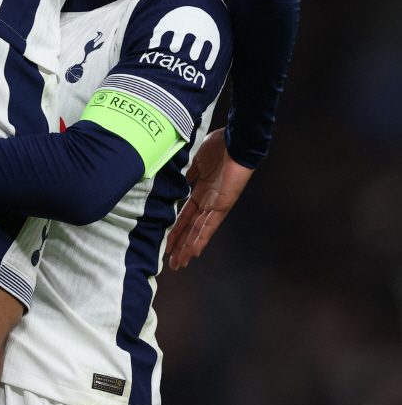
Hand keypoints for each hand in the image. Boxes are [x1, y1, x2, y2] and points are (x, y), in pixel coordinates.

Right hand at [165, 127, 253, 269]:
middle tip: (172, 263)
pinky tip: (194, 251)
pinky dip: (202, 238)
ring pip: (199, 231)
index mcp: (202, 191)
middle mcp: (208, 202)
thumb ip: (192, 172)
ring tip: (180, 263)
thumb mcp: (200, 159)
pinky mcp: (224, 205)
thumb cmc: (220, 146)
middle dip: (181, 245)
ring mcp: (216, 205)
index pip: (186, 215)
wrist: (236, 141)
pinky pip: (210, 225)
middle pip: (191, 228)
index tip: (168, 243)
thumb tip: (184, 178)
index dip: (177, 230)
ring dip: (189, 247)